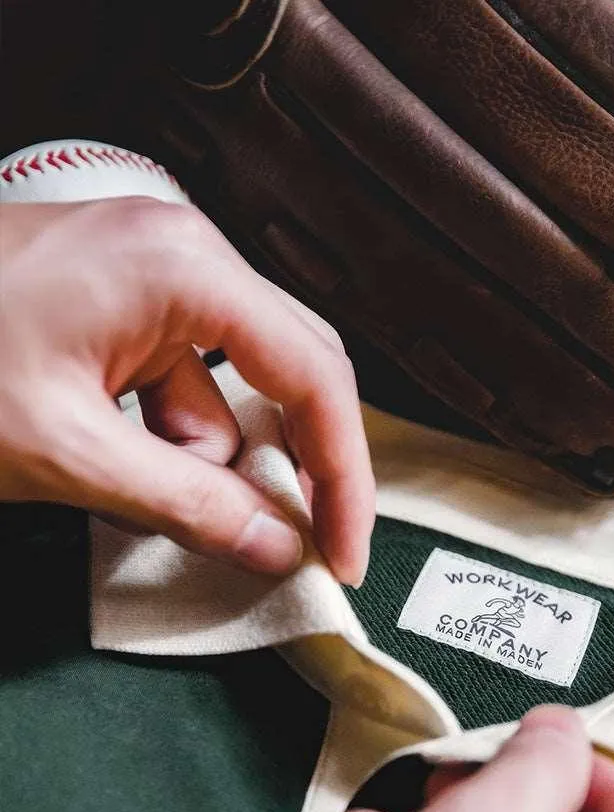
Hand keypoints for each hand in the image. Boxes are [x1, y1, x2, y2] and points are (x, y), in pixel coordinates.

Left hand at [0, 200, 373, 581]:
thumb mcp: (68, 454)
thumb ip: (188, 505)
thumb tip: (276, 546)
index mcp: (183, 271)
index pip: (313, 379)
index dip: (341, 477)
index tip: (341, 551)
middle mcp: (181, 255)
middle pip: (289, 373)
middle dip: (284, 465)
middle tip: (285, 541)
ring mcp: (149, 272)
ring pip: (227, 388)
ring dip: (196, 458)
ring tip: (117, 484)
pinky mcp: (119, 298)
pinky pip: (176, 381)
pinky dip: (157, 436)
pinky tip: (101, 456)